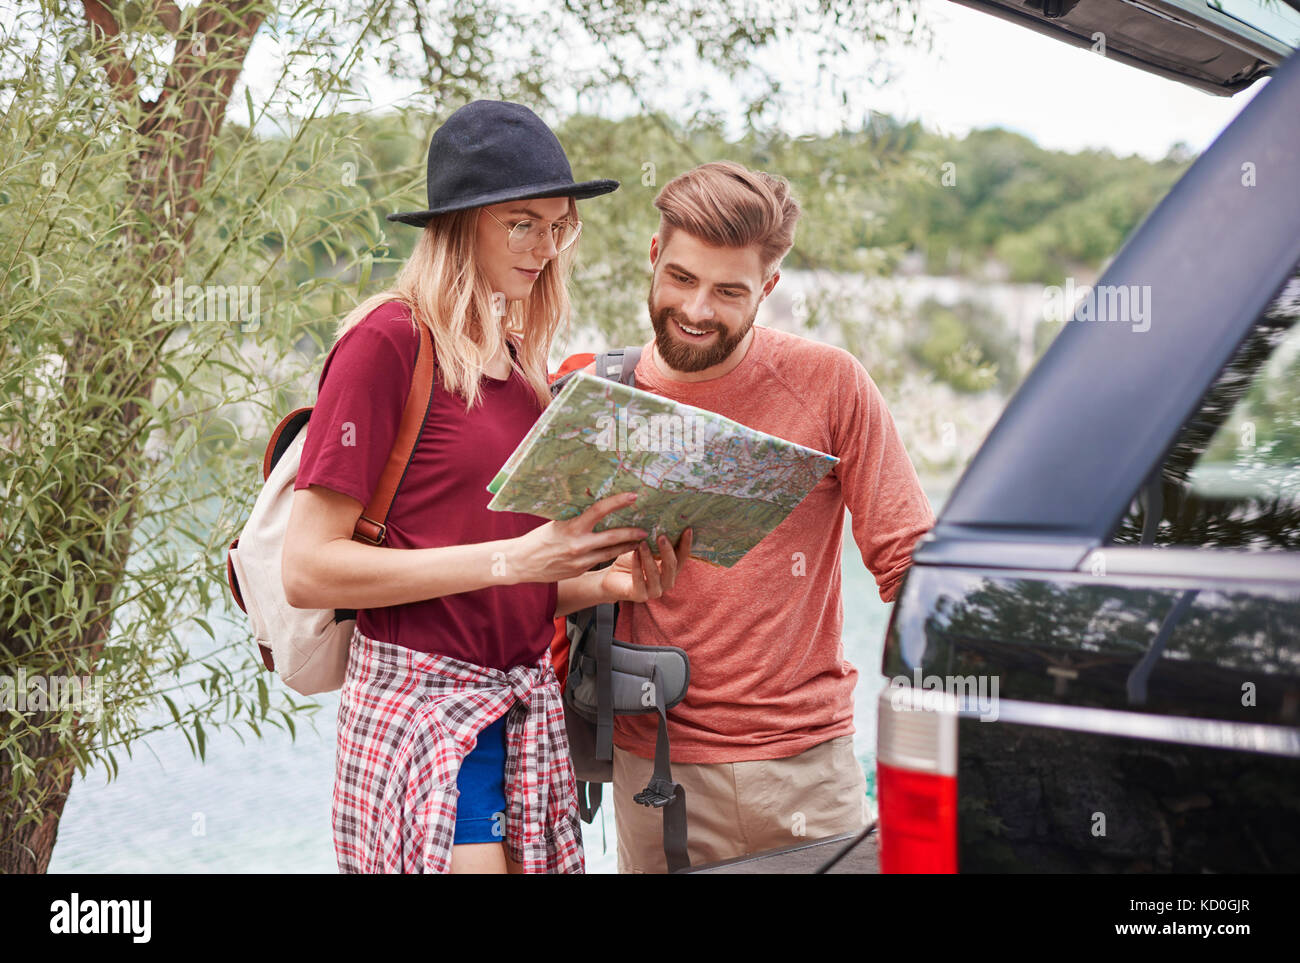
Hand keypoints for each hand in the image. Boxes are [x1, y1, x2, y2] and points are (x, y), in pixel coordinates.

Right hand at [507, 492, 647, 583]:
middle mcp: (578, 545)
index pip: (599, 511)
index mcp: (571, 528)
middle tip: (646, 529)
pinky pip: (600, 560)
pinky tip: (620, 550)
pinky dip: (612, 554)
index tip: (633, 496)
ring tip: (640, 541)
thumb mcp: (556, 523)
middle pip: (613, 537)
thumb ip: (576, 519)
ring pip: (611, 552)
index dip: (617, 502)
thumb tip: (595, 507)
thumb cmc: (538, 539)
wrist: (522, 563)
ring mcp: (581, 560)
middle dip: (632, 533)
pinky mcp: (580, 570)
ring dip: (627, 546)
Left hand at [599, 527, 692, 603]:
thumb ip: (657, 541)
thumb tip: (665, 520)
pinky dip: (637, 566)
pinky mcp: (640, 596)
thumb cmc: (631, 561)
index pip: (682, 557)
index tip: (687, 529)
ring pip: (655, 574)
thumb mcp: (646, 548)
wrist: (612, 578)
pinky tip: (634, 554)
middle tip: (662, 536)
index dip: (686, 544)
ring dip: (649, 558)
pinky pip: (639, 580)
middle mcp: (666, 582)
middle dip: (667, 551)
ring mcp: (654, 591)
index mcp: (671, 570)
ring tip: (643, 543)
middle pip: (672, 566)